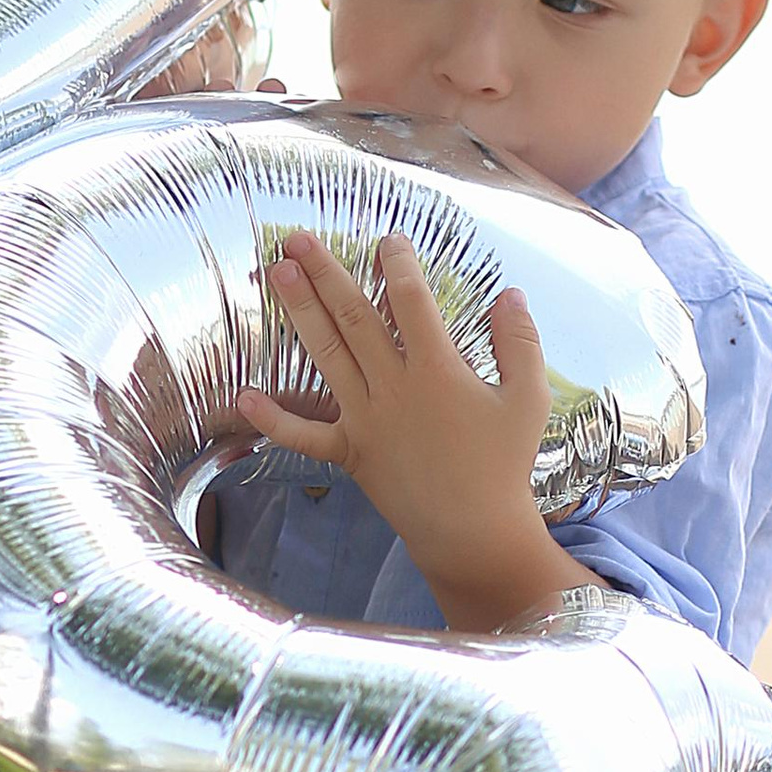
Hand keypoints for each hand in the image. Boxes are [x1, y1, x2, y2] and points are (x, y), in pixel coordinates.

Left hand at [234, 230, 593, 632]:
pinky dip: (273, 420)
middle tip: (298, 239)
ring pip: (326, 355)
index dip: (398, 263)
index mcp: (437, 369)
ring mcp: (365, 419)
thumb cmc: (504, 464)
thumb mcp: (529, 399)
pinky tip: (243, 395)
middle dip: (325, 273)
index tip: (388, 240)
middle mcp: (393, 387)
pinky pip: (304, 436)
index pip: (411, 300)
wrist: (474, 532)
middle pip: (353, 317)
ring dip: (299, 312)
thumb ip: (520, 342)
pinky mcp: (350, 452)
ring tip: (277, 273)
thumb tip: (509, 294)